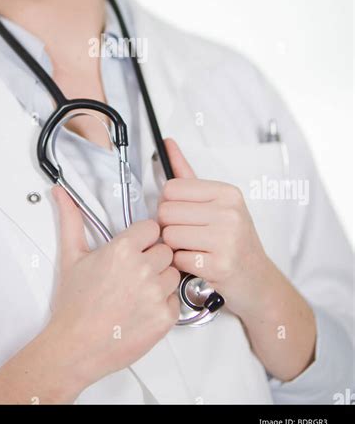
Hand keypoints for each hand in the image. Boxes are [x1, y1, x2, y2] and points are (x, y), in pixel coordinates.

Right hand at [48, 185, 180, 388]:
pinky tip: (142, 307)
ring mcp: (155, 294)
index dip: (143, 238)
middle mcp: (142, 270)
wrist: (75, 347)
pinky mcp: (164, 317)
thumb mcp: (71, 257)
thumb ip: (71, 220)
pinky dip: (163, 303)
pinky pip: (175, 299)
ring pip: (173, 273)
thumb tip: (61, 194)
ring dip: (160, 280)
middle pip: (165, 250)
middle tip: (132, 273)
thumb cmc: (74, 306)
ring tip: (136, 291)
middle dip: (152, 258)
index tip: (134, 248)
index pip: (152, 228)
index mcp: (122, 250)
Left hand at [157, 137, 274, 319]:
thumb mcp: (216, 202)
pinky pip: (178, 259)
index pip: (171, 188)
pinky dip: (182, 264)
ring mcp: (226, 240)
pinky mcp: (220, 266)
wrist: (258, 280)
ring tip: (192, 248)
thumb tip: (167, 143)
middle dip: (169, 226)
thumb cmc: (233, 239)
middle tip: (187, 235)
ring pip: (169, 236)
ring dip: (174, 247)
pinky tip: (197, 263)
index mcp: (226, 193)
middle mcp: (229, 213)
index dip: (169, 204)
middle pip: (166, 212)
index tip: (182, 214)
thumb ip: (187, 174)